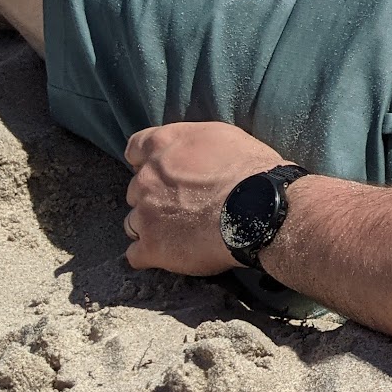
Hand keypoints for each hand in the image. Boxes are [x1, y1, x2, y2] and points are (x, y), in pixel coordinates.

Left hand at [123, 121, 284, 274]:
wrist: (258, 208)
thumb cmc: (248, 169)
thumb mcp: (220, 136)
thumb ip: (190, 144)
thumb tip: (186, 154)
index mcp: (162, 145)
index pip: (135, 149)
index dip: (146, 161)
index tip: (163, 170)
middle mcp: (146, 178)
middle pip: (136, 190)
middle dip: (154, 197)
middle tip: (182, 205)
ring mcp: (145, 214)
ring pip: (133, 222)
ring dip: (152, 227)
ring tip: (180, 232)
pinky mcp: (151, 247)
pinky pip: (136, 255)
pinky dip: (151, 254)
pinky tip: (172, 253)